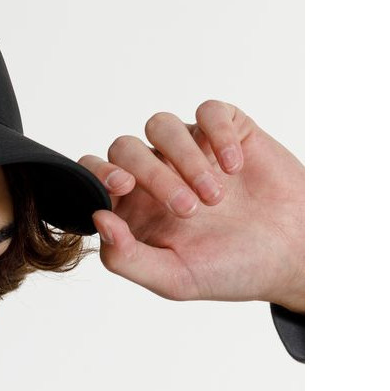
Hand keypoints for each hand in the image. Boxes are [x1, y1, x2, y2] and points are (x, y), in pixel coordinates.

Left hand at [78, 100, 303, 309]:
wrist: (296, 258)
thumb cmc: (231, 270)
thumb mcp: (174, 278)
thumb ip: (126, 258)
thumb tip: (97, 220)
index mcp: (133, 207)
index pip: (94, 175)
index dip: (97, 174)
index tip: (122, 186)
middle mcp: (155, 173)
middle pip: (125, 148)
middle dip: (153, 175)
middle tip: (190, 210)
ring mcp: (191, 150)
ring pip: (160, 125)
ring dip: (185, 158)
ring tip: (215, 196)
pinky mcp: (228, 132)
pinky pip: (210, 112)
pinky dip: (218, 135)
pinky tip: (236, 167)